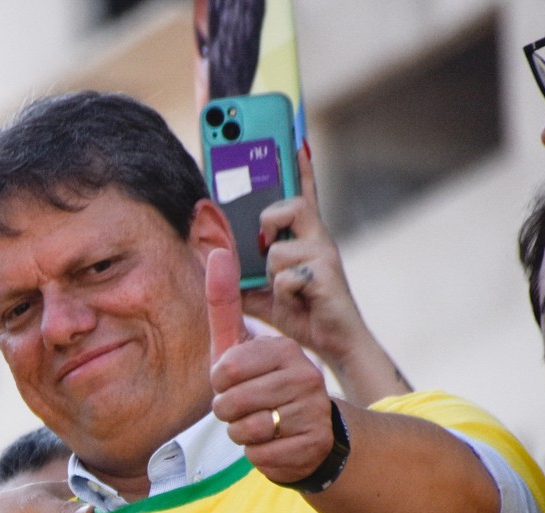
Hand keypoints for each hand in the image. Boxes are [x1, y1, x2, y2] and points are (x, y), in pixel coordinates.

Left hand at [208, 246, 337, 485]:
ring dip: (242, 435)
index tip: (238, 381)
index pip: (225, 370)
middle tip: (249, 407)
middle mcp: (305, 376)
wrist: (312, 433)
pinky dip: (259, 456)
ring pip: (243, 432)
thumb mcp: (241, 344)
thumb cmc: (264, 384)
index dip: (220, 383)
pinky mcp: (312, 444)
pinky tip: (278, 444)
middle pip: (229, 404)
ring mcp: (312, 411)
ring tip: (262, 424)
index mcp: (286, 349)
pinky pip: (259, 457)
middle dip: (228, 413)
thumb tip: (217, 250)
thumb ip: (225, 301)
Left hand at [240, 148, 408, 403]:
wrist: (333, 342)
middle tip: (264, 242)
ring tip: (285, 291)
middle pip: (287, 205)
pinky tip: (298, 301)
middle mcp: (317, 237)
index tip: (295, 138)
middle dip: (268, 220)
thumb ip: (239, 277)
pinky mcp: (326, 274)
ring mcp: (324, 253)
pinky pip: (285, 275)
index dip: (299, 165)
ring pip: (276, 249)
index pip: (301, 192)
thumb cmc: (301, 312)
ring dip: (270, 274)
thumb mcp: (261, 294)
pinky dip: (283, 293)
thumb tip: (211, 262)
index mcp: (302, 236)